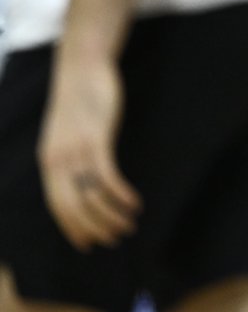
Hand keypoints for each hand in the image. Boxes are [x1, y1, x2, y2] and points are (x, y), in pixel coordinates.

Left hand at [37, 53, 141, 250]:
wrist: (81, 67)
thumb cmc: (79, 99)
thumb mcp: (68, 133)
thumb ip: (71, 155)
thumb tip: (81, 178)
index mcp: (49, 161)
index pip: (57, 206)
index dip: (72, 228)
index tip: (88, 244)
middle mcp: (58, 160)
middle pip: (73, 207)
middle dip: (94, 228)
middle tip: (115, 238)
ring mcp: (76, 150)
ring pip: (91, 195)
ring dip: (111, 215)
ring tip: (129, 224)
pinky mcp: (95, 139)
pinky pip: (106, 176)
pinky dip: (120, 194)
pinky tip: (134, 203)